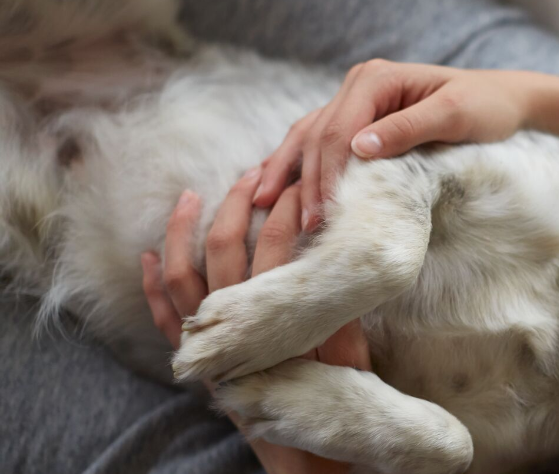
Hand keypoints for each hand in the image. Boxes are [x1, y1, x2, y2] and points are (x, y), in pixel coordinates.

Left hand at [140, 168, 369, 473]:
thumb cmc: (334, 404)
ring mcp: (211, 343)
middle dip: (235, 203)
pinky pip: (163, 316)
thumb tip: (334, 263)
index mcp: (278, 316)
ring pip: (183, 275)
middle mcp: (237, 324)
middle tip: (252, 173)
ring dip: (182, 232)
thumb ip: (337, 313)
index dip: (286, 207)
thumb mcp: (349, 355)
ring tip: (189, 196)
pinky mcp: (199, 361)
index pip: (277, 245)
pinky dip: (152, 284)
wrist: (307, 458)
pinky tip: (150, 256)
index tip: (297, 181)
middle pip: (225, 247)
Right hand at [253, 60, 528, 231]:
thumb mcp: (454, 116)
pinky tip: (279, 187)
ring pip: (309, 136)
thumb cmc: (486, 107)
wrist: (503, 100)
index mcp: (377, 79)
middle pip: (317, 135)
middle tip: (301, 226)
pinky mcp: (361, 118)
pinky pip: (320, 141)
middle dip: (305, 180)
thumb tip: (358, 148)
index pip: (338, 129)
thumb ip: (408, 128)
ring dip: (288, 171)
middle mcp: (359, 84)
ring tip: (264, 206)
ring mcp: (356, 100)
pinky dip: (299, 165)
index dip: (326, 174)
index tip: (323, 214)